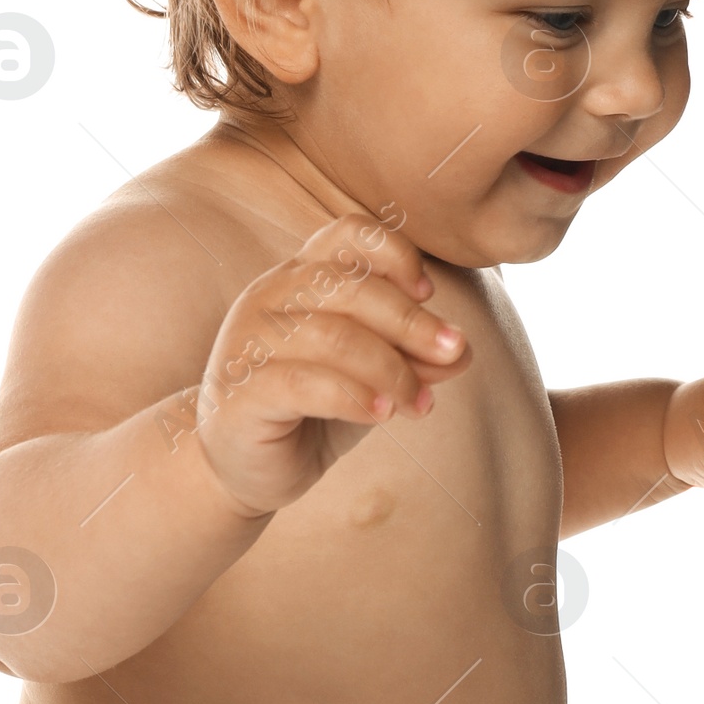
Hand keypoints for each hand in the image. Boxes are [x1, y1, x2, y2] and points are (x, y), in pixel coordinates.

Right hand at [190, 213, 469, 517]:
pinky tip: (382, 415)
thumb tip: (462, 351)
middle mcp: (269, 297)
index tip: (428, 293)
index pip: (347, 235)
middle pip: (350, 287)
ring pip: (333, 335)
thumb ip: (411, 359)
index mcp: (299, 278)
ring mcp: (249, 341)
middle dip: (412, 321)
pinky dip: (354, 397)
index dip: (395, 255)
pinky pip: (305, 382)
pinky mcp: (241, 390)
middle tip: (454, 353)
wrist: (243, 469)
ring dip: (390, 369)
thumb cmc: (309, 413)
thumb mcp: (371, 380)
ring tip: (420, 403)